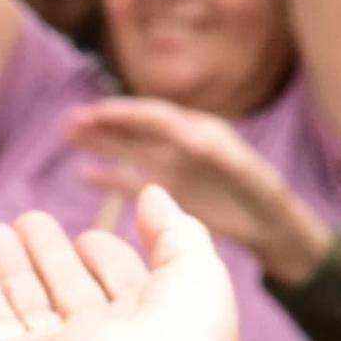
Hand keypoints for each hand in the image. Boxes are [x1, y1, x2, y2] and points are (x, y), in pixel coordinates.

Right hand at [0, 188, 241, 340]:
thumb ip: (175, 230)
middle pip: (70, 293)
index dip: (107, 259)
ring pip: (29, 305)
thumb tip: (153, 193)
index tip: (91, 235)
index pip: (121, 286)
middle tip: (29, 221)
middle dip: (49, 257)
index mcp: (153, 324)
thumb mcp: (197, 269)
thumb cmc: (188, 333)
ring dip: (8, 267)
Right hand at [64, 100, 330, 283]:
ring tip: (66, 135)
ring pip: (128, 150)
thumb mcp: (247, 174)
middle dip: (104, 123)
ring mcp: (172, 168)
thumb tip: (183, 132)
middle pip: (136, 128)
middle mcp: (181, 145)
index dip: (126, 113)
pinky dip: (109, 177)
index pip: (156, 117)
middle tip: (70, 121)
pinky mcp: (168, 193)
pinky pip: (132, 181)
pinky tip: (84, 174)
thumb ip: (218, 153)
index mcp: (200, 132)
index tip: (96, 112)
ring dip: (99, 143)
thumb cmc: (265, 198)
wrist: (274, 228)